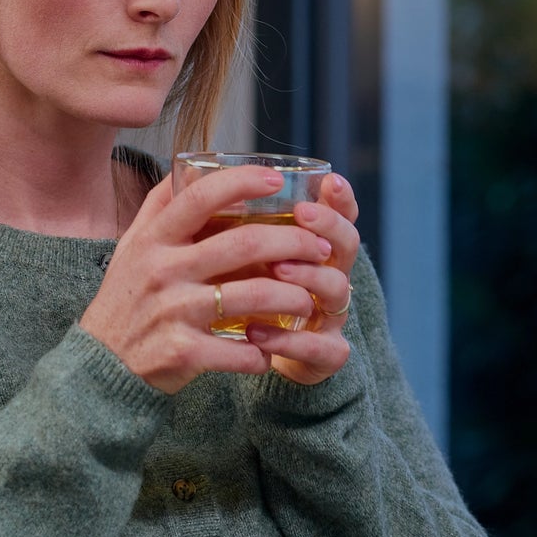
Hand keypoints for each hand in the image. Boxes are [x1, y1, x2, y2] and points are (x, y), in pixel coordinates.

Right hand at [78, 165, 336, 394]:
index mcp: (153, 240)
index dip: (242, 182)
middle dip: (294, 243)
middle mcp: (162, 270)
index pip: (200, 197)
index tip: (276, 178)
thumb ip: (159, 207)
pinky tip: (271, 350)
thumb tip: (191, 165)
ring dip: (294, 298)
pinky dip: (264, 352)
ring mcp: (173, 312)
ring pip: (254, 296)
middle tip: (320, 249)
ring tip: (309, 301)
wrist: (101, 365)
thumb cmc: (126, 298)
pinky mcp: (183, 352)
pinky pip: (242, 351)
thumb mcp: (131, 247)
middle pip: (243, 245)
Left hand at [246, 174, 358, 385]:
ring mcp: (330, 317)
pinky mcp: (325, 355)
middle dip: (327, 226)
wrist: (247, 360)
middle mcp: (328, 277)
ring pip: (336, 289)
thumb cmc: (239, 299)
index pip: (338, 216)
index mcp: (311, 249)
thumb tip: (192, 175)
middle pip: (345, 245)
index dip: (338, 199)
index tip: (329, 180)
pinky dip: (286, 341)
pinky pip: (317, 347)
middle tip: (301, 214)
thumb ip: (228, 226)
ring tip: (278, 270)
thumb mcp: (235, 261)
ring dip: (308, 275)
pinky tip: (256, 333)